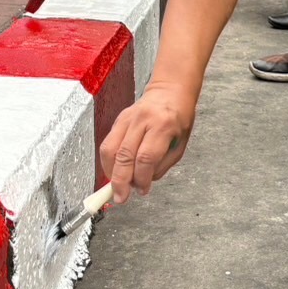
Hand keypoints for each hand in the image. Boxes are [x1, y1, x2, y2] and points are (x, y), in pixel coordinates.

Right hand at [99, 83, 194, 202]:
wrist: (170, 91)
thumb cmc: (179, 119)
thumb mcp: (180, 145)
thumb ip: (161, 165)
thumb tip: (140, 183)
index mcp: (164, 126)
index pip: (146, 158)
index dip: (142, 179)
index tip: (143, 190)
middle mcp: (143, 120)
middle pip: (125, 155)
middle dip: (121, 181)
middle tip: (122, 197)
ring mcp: (128, 118)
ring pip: (110, 150)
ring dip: (110, 172)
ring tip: (117, 185)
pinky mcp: (119, 120)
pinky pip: (107, 144)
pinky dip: (108, 162)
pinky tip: (115, 171)